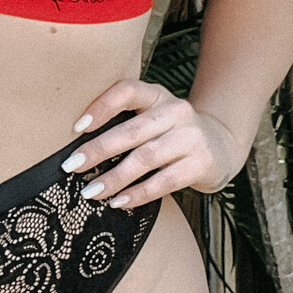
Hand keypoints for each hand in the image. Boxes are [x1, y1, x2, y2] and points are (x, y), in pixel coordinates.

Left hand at [61, 79, 244, 206]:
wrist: (220, 145)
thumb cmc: (171, 133)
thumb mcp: (152, 117)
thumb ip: (124, 123)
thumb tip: (78, 151)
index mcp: (157, 95)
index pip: (127, 91)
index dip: (101, 106)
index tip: (76, 127)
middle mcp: (176, 111)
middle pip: (132, 130)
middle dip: (98, 150)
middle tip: (71, 166)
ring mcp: (191, 137)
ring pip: (146, 158)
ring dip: (114, 177)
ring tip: (90, 191)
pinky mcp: (201, 163)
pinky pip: (164, 181)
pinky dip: (138, 194)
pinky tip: (118, 202)